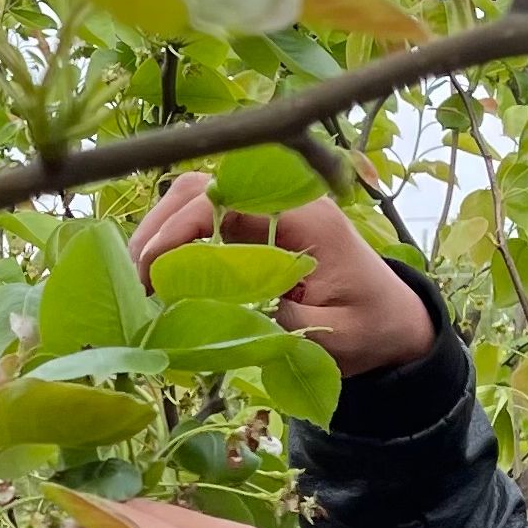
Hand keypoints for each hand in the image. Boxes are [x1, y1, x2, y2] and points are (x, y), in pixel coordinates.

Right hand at [131, 173, 434, 378]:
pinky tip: (159, 279)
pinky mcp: (253, 229)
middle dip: (157, 228)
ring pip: (193, 199)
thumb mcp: (338, 339)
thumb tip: (230, 317)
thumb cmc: (371, 327)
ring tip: (140, 282)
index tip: (151, 271)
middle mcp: (280, 201)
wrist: (393, 322)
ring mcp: (264, 212)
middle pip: (199, 188)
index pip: (225, 199)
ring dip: (158, 234)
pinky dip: (172, 243)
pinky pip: (201, 220)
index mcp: (305, 216)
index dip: (179, 230)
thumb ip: (289, 326)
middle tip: (134, 281)